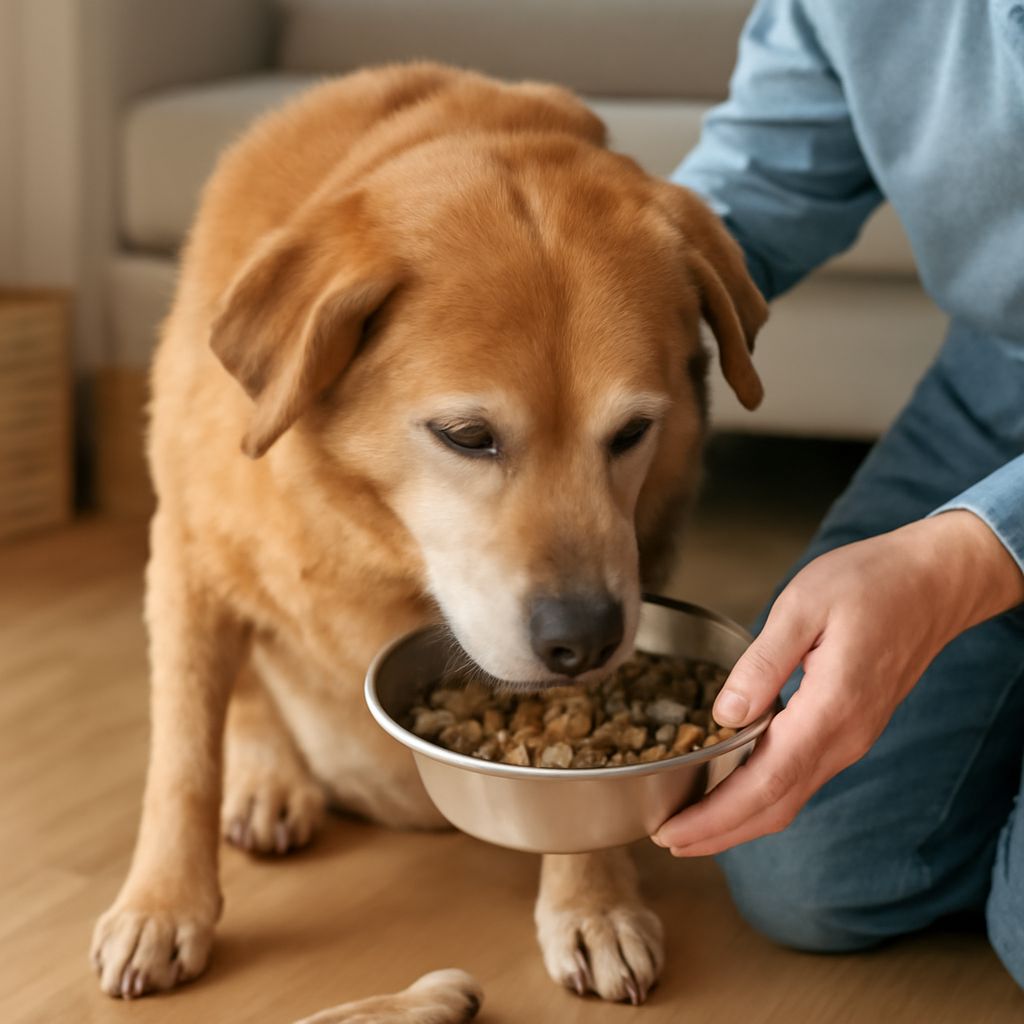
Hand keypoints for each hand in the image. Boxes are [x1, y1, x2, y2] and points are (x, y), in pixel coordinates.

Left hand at [652, 510, 1023, 856]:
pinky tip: (734, 788)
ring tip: (691, 823)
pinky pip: (802, 777)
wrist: (935, 582)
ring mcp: (852, 738)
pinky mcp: (851, 729)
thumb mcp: (803, 605)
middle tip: (667, 840)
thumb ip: (762, 663)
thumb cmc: (869, 583)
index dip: (716, 816)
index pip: (765, 782)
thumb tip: (725, 715)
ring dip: (740, 819)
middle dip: (719, 832)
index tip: (672, 834)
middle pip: (776, 806)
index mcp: (830, 709)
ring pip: (790, 798)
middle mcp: (844, 737)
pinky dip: (763, 796)